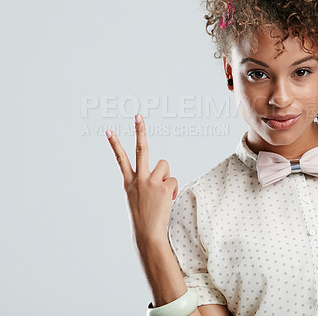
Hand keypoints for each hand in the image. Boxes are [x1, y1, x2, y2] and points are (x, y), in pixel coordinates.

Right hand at [106, 114, 177, 245]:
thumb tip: (163, 173)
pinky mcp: (163, 187)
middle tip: (138, 115)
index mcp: (129, 182)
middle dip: (139, 131)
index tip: (109, 130)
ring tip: (162, 193)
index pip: (121, 159)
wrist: (148, 235)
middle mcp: (139, 179)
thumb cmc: (144, 216)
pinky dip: (173, 189)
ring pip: (164, 165)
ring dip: (166, 176)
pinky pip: (173, 180)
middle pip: (141, 149)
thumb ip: (145, 182)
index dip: (115, 144)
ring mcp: (151, 182)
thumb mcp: (138, 197)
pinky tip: (168, 200)